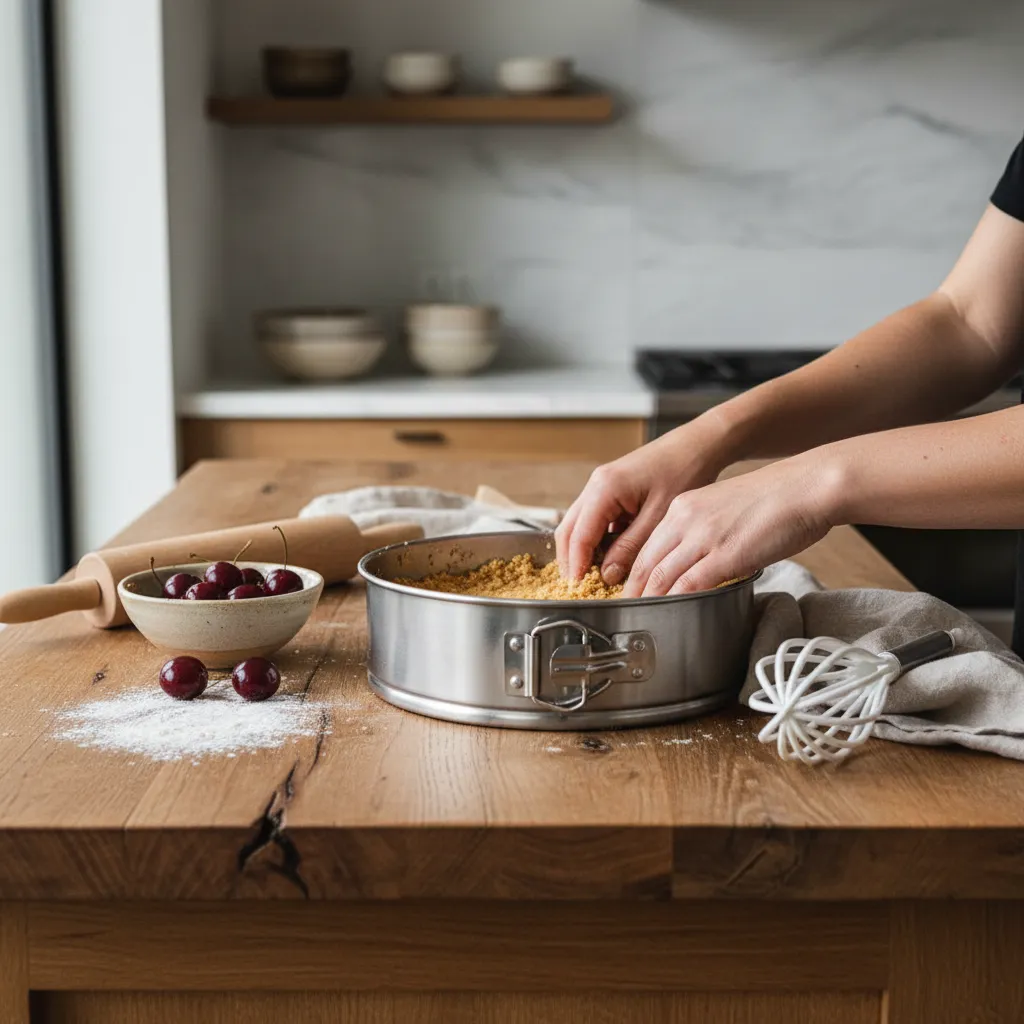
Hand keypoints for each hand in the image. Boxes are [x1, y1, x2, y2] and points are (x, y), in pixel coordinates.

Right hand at [555, 420, 729, 583]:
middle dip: (571, 560)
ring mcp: (601, 486)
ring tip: (593, 577)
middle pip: (569, 530)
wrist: (697, 446)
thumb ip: (630, 548)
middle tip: (579, 587)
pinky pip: (593, 519)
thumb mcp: (658, 517)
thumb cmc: (683, 472)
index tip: (577, 588)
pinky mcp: (610, 490)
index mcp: (604, 488)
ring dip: (582, 551)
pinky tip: (608, 557)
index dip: (576, 565)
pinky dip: (595, 540)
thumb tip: (607, 575)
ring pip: (578, 525)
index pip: (579, 535)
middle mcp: (596, 484)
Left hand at [622, 456, 838, 596]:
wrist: (807, 487)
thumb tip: (700, 560)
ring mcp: (703, 536)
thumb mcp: (725, 510)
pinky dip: (675, 602)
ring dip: (649, 601)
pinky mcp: (724, 554)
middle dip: (632, 591)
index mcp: (683, 507)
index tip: (629, 591)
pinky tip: (671, 615)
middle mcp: (685, 519)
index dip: (633, 573)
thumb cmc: (776, 500)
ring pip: (660, 575)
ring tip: (643, 620)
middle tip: (626, 612)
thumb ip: (706, 532)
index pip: (646, 546)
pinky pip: (689, 584)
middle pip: (645, 562)